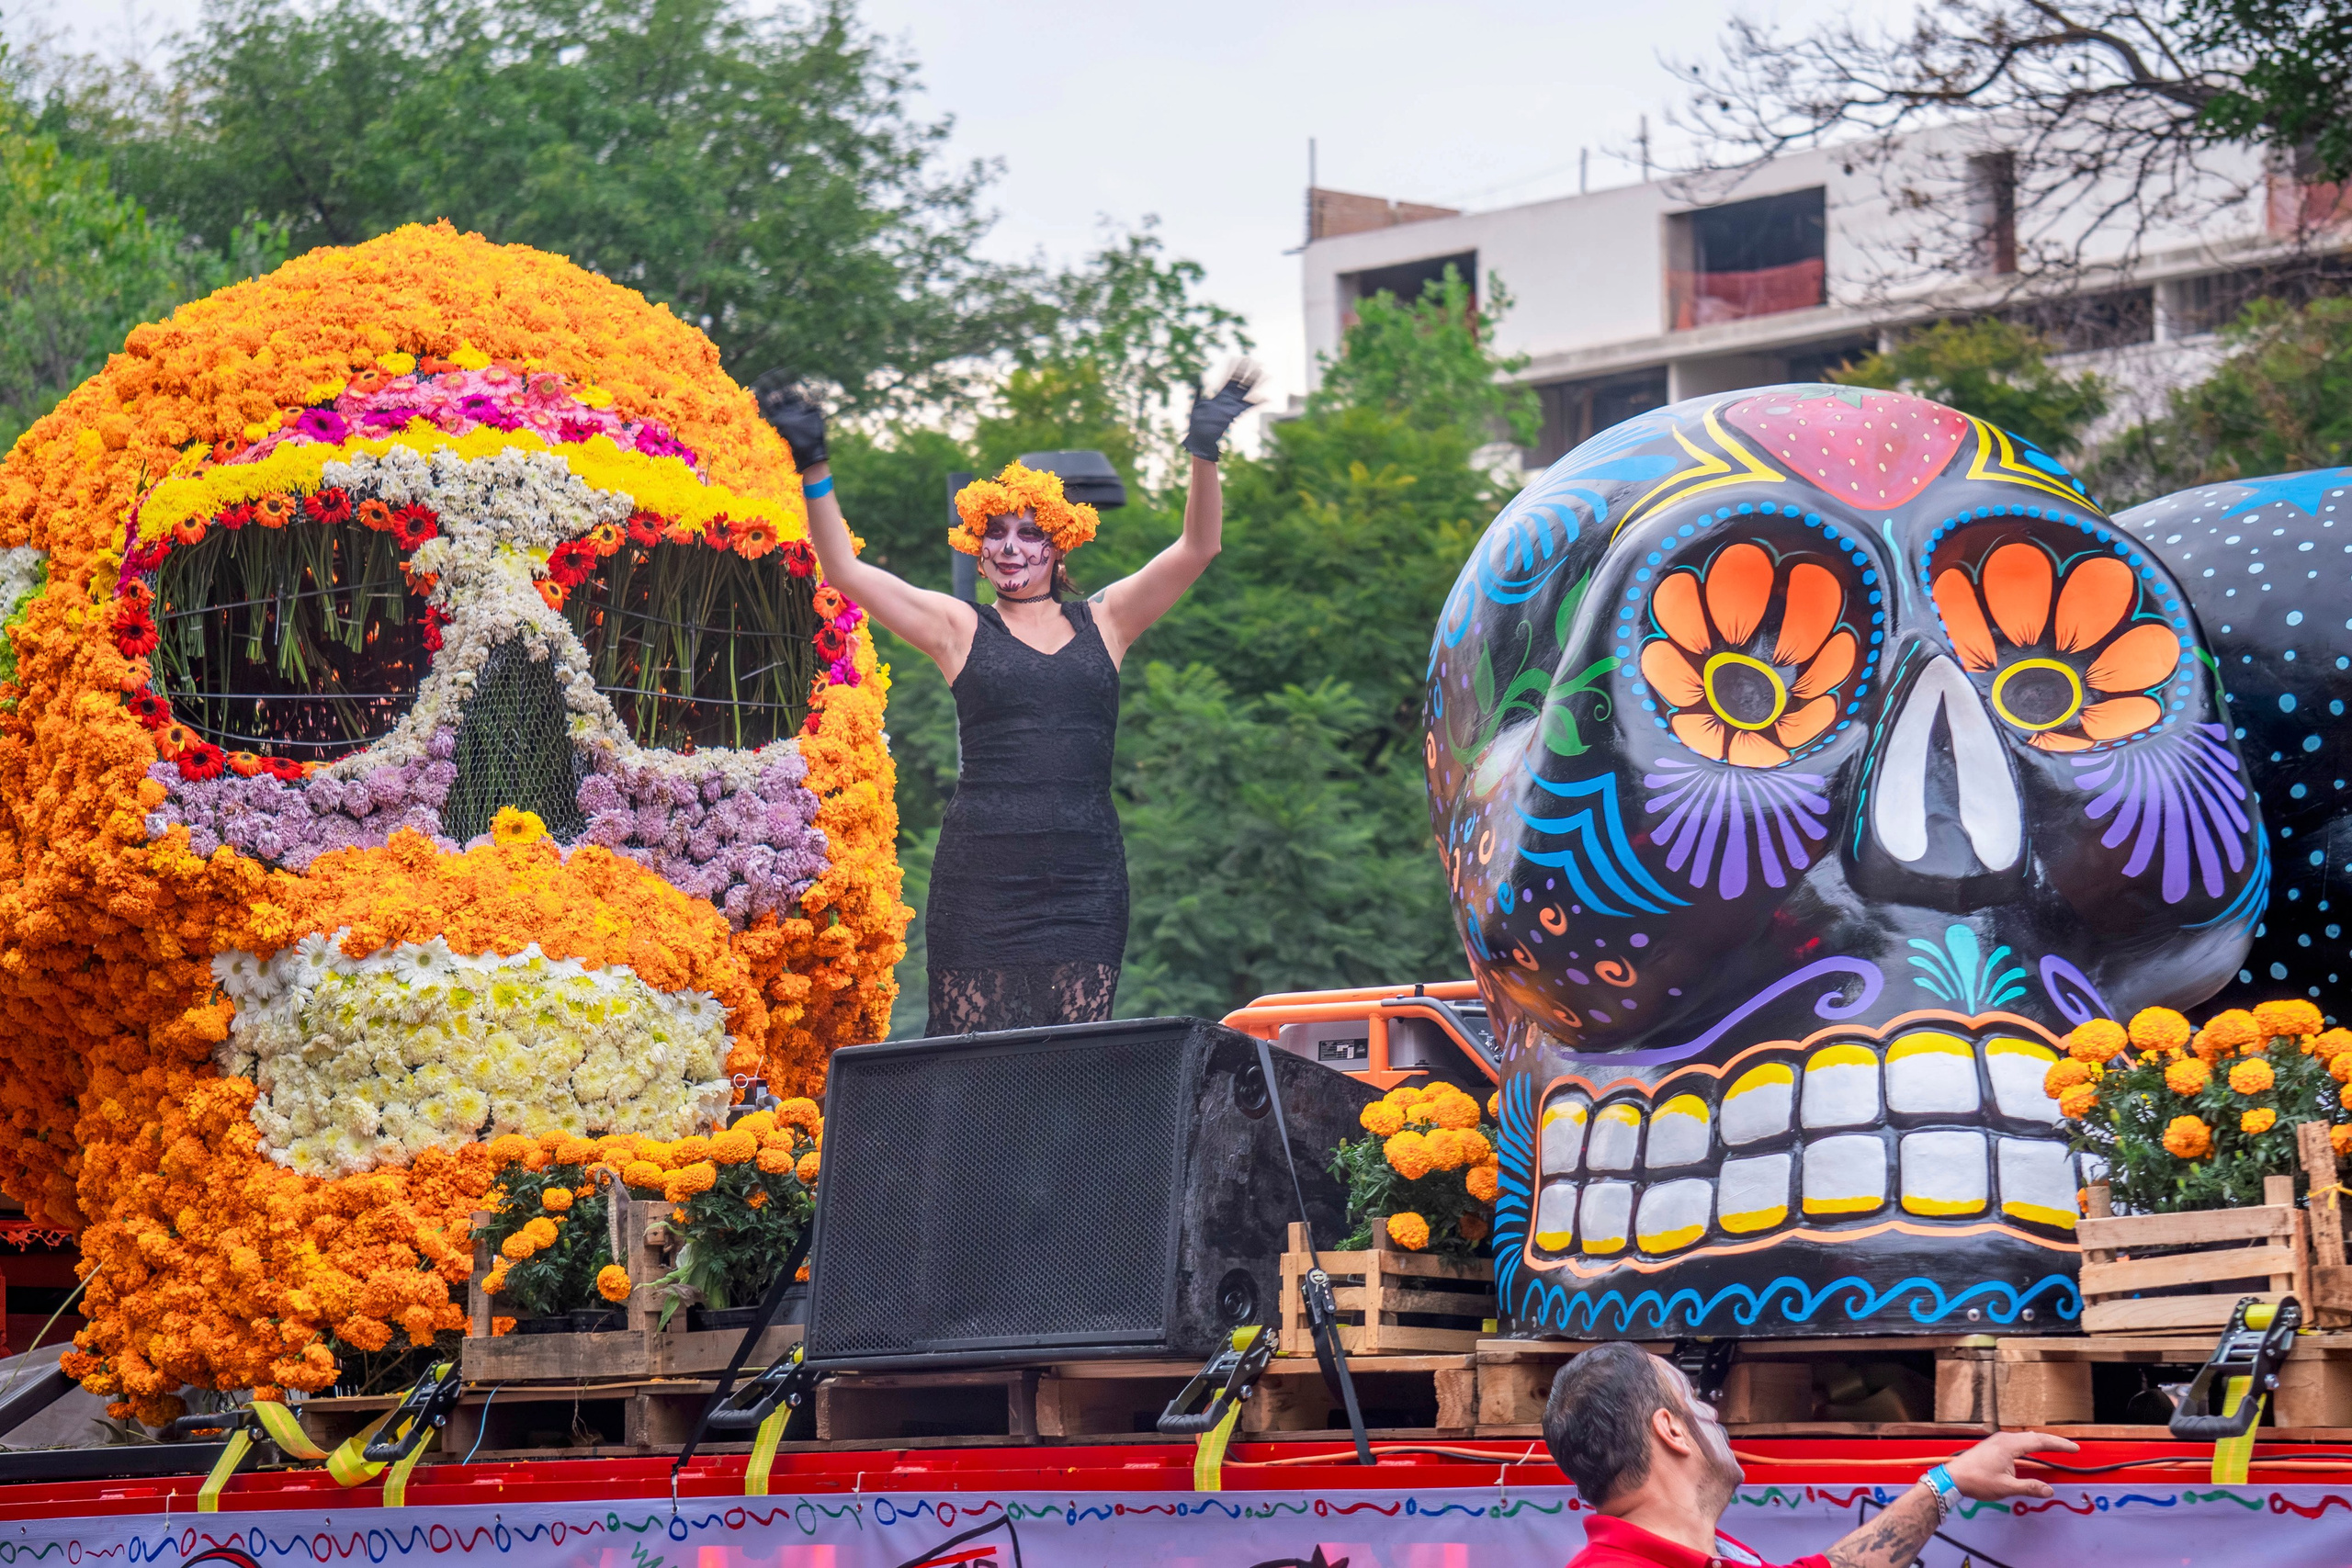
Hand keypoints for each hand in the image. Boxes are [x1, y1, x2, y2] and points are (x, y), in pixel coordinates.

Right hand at [754, 374, 828, 470]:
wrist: (810, 455)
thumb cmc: (815, 438)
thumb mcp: (816, 417)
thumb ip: (813, 402)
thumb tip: (814, 389)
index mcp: (799, 408)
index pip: (791, 391)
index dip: (788, 381)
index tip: (785, 370)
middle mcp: (790, 410)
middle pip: (780, 393)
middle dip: (774, 382)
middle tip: (768, 372)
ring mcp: (783, 416)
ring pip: (772, 399)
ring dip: (766, 390)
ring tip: (760, 379)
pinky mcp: (778, 422)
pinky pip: (769, 410)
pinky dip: (762, 401)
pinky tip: (756, 392)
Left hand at [1183, 357, 1263, 460]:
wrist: (1200, 437)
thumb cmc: (1197, 422)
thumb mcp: (1197, 403)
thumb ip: (1199, 390)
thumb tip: (1198, 378)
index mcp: (1220, 395)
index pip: (1229, 378)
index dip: (1234, 368)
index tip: (1238, 358)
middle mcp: (1229, 399)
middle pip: (1241, 383)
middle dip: (1248, 373)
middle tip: (1256, 362)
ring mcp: (1233, 406)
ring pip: (1247, 392)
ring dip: (1256, 384)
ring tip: (1265, 374)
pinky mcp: (1236, 414)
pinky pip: (1249, 408)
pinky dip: (1259, 404)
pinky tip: (1268, 400)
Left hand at [1943, 1430, 2079, 1499]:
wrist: (1953, 1478)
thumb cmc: (1976, 1480)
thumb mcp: (2006, 1487)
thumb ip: (2029, 1488)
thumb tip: (2048, 1490)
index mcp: (2009, 1445)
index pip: (2040, 1441)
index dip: (2059, 1445)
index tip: (2074, 1448)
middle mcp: (2004, 1439)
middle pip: (2035, 1437)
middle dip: (2054, 1441)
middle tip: (2070, 1447)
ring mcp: (1998, 1441)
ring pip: (2026, 1438)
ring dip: (2042, 1442)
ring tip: (2056, 1446)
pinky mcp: (1994, 1446)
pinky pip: (2018, 1442)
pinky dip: (2031, 1444)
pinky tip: (2033, 1449)